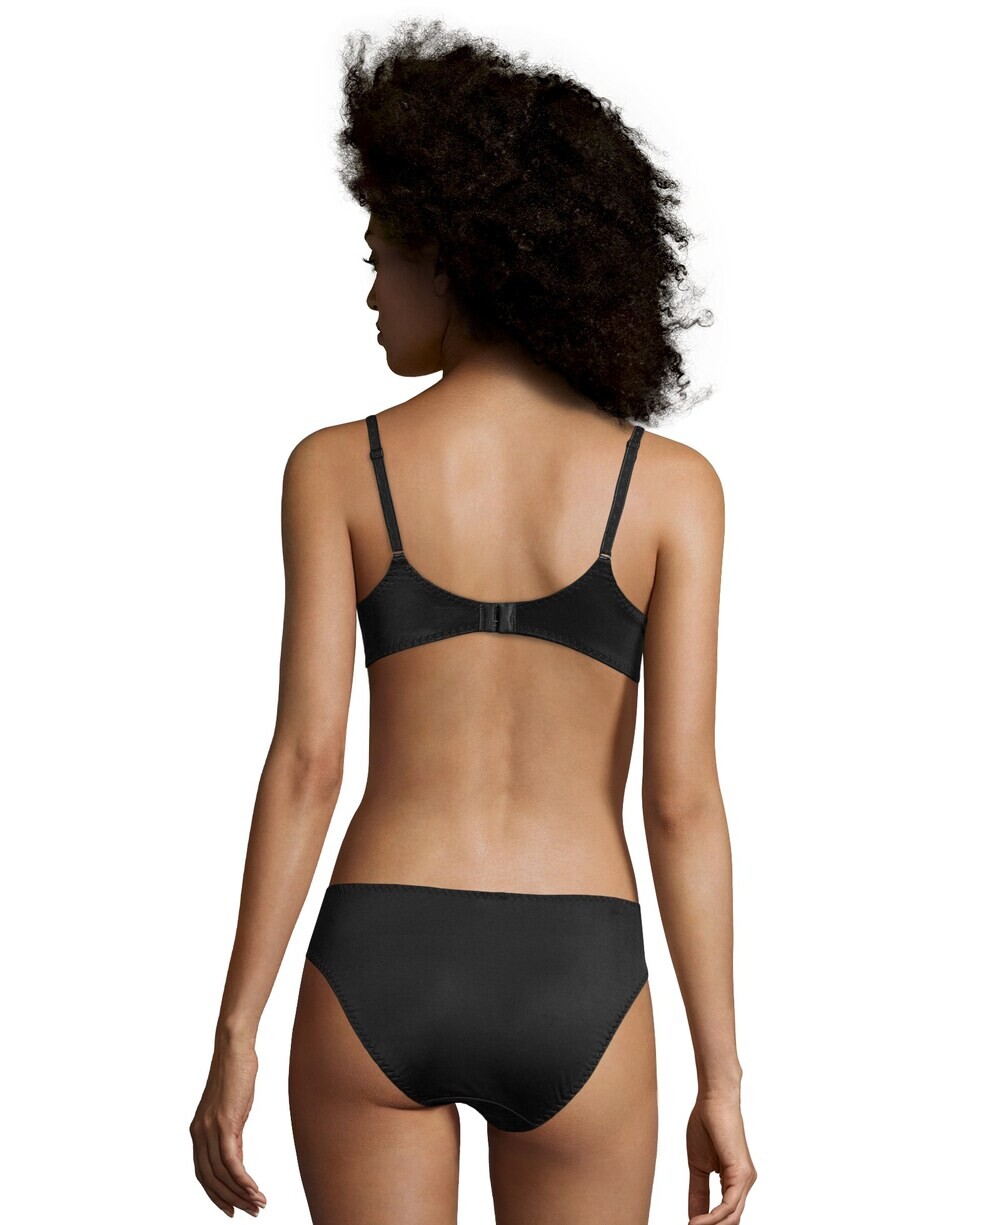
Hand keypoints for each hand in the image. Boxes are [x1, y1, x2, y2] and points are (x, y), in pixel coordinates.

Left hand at [190, 1043, 266, 1216]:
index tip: (232, 1208)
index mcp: (198, 1131)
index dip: (216, 1194)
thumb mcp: (233, 1110)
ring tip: (259, 1204)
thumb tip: (237, 1158)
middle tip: (250, 1212)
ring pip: (222, 1174)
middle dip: (230, 1199)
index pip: (203, 1173)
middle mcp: (199, 1133)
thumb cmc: (237, 1073)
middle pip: (211, 1179)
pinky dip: (243, 1179)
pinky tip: (255, 1189)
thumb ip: (231, 1134)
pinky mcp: (225, 1123)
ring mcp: (210, 1129)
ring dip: (241, 1193)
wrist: (234, 1048)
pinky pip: (232, 1161)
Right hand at [686, 1092, 756, 1223]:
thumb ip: (697, 1192)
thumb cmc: (706, 1125)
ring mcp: (746, 1180)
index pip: (724, 1214)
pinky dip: (713, 1218)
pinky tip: (697, 1222)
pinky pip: (730, 1205)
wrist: (713, 1100)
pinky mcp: (742, 1174)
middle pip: (730, 1220)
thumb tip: (693, 1217)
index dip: (707, 1223)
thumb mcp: (698, 1166)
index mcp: (735, 1181)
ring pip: (732, 1217)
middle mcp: (744, 1183)